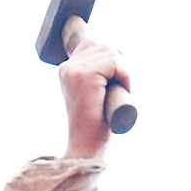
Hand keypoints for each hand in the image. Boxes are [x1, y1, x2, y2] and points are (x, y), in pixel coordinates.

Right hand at [58, 37, 130, 159]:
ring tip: (117, 93)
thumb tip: (118, 50)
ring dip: (123, 72)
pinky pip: (115, 62)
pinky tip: (119, 92)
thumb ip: (97, 72)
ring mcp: (74, 70)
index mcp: (67, 69)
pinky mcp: (85, 75)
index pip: (94, 44)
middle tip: (117, 89)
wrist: (86, 146)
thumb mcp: (94, 92)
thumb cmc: (95, 125)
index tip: (113, 79)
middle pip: (104, 46)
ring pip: (111, 53)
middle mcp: (67, 67)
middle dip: (119, 64)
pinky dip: (124, 75)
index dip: (110, 59)